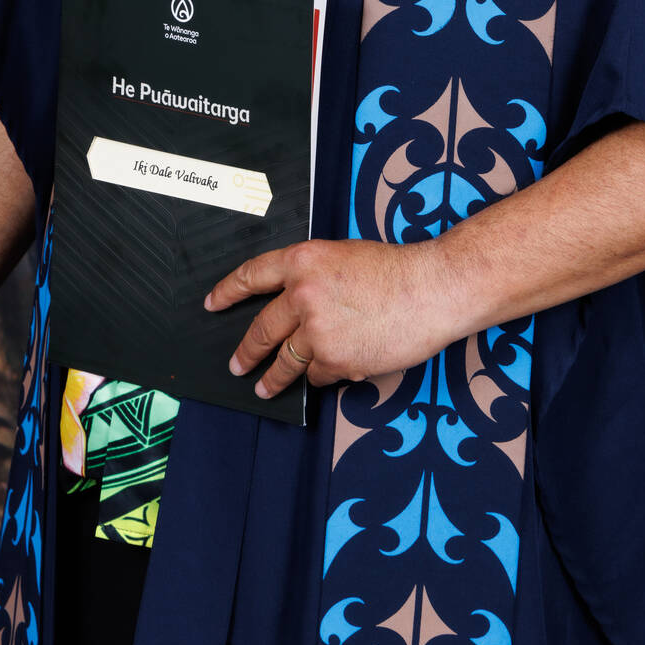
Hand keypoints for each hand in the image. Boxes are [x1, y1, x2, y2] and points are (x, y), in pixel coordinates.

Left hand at [204, 237, 466, 400]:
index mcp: (302, 260)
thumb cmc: (396, 269)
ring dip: (273, 378)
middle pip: (261, 329)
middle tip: (236, 365)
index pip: (252, 276)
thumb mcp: (343, 256)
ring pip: (286, 360)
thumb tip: (294, 305)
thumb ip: (313, 277)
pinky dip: (323, 375)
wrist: (432, 288)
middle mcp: (302, 294)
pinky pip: (318, 374)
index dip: (227, 291)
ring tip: (264, 389)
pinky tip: (334, 371)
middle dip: (245, 352)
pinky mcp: (336, 360)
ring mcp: (317, 330)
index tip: (212, 304)